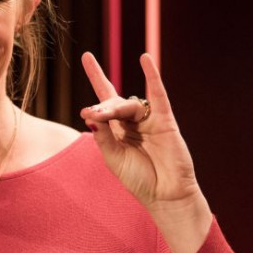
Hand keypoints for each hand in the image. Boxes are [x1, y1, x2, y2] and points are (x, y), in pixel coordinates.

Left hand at [80, 52, 211, 252]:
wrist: (164, 196)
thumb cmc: (138, 179)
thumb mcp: (113, 158)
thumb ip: (103, 137)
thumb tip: (90, 116)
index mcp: (117, 129)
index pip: (104, 99)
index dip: (96, 76)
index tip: (87, 56)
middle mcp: (132, 121)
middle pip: (114, 103)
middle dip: (102, 107)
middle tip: (91, 113)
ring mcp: (149, 120)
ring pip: (130, 105)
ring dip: (115, 108)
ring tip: (103, 113)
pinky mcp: (165, 121)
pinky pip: (158, 96)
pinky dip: (152, 77)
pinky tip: (145, 59)